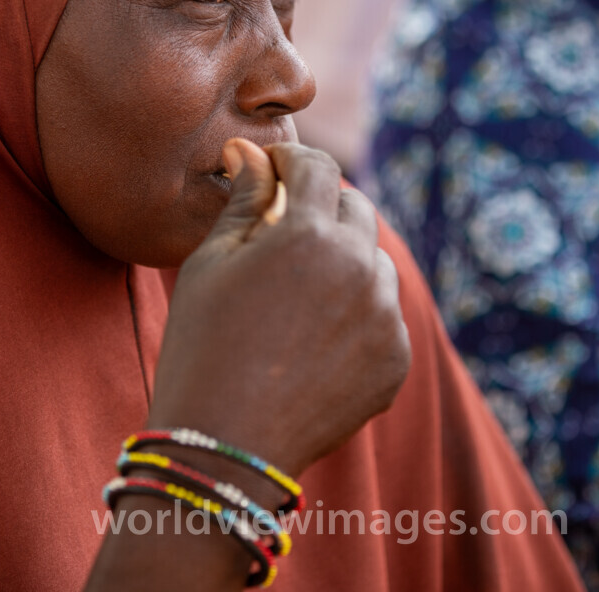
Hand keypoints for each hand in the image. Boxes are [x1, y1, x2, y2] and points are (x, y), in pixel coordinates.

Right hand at [147, 140, 410, 478]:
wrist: (224, 446)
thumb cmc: (202, 346)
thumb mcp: (210, 264)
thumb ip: (243, 200)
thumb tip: (250, 151)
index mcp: (311, 235)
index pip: (318, 167)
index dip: (291, 160)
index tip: (272, 169)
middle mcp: (361, 268)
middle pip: (355, 209)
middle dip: (322, 207)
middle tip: (283, 229)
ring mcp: (385, 317)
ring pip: (374, 262)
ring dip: (344, 260)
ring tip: (297, 293)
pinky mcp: (396, 360)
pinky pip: (383, 315)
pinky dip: (357, 313)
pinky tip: (314, 338)